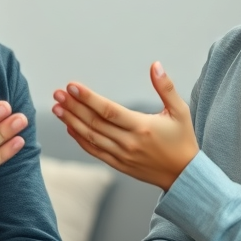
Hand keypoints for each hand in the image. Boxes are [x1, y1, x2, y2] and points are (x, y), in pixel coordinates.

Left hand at [51, 62, 198, 190]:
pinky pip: (94, 151)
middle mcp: (128, 143)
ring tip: (57, 107)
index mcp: (142, 127)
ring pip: (90, 137)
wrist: (183, 175)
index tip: (72, 86)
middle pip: (94, 123)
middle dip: (73, 107)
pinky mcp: (118, 164)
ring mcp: (121, 155)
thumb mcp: (180, 111)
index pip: (108, 111)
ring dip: (71, 122)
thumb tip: (155, 65)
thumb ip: (166, 88)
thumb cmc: (182, 139)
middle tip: (57, 93)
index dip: (88, 98)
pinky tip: (69, 127)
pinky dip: (79, 139)